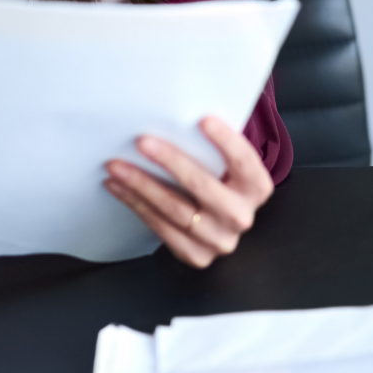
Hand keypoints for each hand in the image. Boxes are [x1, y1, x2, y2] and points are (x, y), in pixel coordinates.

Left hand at [102, 115, 274, 268]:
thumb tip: (179, 117)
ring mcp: (219, 240)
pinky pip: (160, 227)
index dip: (226, 141)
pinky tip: (118, 187)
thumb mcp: (226, 167)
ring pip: (174, 208)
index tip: (203, 120)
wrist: (217, 226)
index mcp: (256, 188)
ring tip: (117, 166)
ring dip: (141, 184)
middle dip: (170, 161)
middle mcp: (241, 216)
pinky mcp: (196, 255)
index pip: (244, 161)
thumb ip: (212, 148)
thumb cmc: (217, 182)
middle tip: (142, 142)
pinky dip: (135, 204)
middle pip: (202, 186)